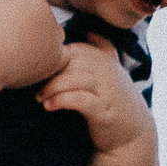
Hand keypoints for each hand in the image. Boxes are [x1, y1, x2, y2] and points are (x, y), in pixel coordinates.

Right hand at [0, 0, 67, 92]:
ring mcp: (54, 42)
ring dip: (43, 38)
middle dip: (29, 22)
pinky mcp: (54, 63)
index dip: (15, 7)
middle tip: (9, 34)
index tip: (2, 17)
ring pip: (54, 35)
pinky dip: (56, 56)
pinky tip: (42, 59)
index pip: (29, 0)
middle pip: (42, 18)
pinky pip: (63, 57)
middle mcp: (50, 19)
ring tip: (23, 46)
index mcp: (37, 0)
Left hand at [39, 36, 151, 153]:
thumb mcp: (112, 73)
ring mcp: (107, 91)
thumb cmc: (115, 101)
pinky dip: (62, 100)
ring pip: (75, 78)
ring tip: (40, 97)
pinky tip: (49, 106)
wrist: (133, 133)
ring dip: (52, 87)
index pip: (74, 49)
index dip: (54, 58)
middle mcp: (108, 71)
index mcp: (105, 60)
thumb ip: (102, 51)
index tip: (38, 70)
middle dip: (50, 72)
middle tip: (32, 84)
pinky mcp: (104, 111)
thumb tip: (89, 32)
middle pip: (72, 62)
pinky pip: (80, 100)